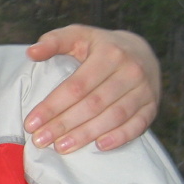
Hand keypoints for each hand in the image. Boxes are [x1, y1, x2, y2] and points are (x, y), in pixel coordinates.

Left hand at [23, 25, 159, 153]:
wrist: (141, 50)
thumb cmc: (100, 46)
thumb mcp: (78, 35)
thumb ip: (54, 41)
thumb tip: (32, 52)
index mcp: (109, 53)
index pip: (76, 85)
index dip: (53, 106)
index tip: (31, 123)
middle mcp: (130, 71)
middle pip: (93, 104)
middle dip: (64, 125)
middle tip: (40, 141)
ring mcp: (144, 90)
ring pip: (113, 117)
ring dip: (86, 135)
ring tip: (61, 148)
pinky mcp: (152, 105)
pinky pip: (137, 125)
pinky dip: (120, 137)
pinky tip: (99, 147)